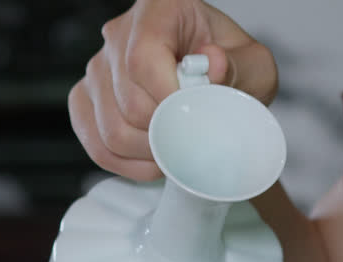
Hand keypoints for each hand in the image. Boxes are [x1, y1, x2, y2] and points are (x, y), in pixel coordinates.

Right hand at [68, 0, 278, 179]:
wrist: (214, 79)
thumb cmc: (231, 68)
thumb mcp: (254, 64)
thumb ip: (242, 66)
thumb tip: (212, 66)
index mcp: (159, 11)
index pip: (144, 58)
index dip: (168, 99)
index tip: (194, 120)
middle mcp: (119, 35)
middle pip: (128, 102)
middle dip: (166, 135)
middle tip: (194, 144)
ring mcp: (98, 68)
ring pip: (111, 129)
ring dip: (148, 155)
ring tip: (177, 154)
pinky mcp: (87, 98)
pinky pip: (96, 143)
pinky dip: (126, 164)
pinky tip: (152, 163)